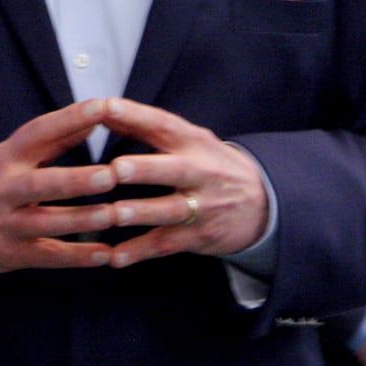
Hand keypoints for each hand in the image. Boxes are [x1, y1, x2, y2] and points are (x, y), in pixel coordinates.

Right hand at [0, 99, 118, 275]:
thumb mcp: (2, 157)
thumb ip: (47, 143)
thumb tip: (88, 122)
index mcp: (3, 158)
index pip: (39, 132)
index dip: (70, 118)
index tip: (103, 106)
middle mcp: (4, 189)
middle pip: (43, 184)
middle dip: (77, 180)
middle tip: (111, 174)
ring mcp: (7, 224)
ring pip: (48, 223)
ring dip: (83, 220)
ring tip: (115, 215)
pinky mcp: (11, 254)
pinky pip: (48, 256)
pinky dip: (77, 257)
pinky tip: (105, 255)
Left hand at [99, 97, 268, 266]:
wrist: (262, 203)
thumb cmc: (210, 164)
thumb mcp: (189, 140)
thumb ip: (146, 127)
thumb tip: (103, 108)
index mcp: (193, 142)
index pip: (163, 124)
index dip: (135, 115)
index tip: (106, 107)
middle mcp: (200, 172)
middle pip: (174, 170)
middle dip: (146, 169)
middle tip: (117, 169)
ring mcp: (202, 206)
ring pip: (171, 210)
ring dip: (142, 213)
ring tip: (114, 214)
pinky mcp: (199, 236)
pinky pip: (167, 244)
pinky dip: (141, 251)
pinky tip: (115, 257)